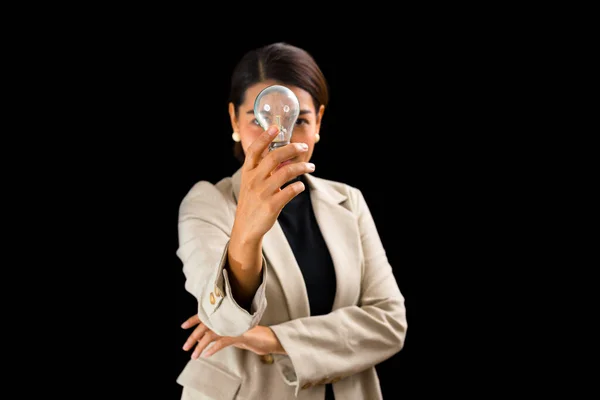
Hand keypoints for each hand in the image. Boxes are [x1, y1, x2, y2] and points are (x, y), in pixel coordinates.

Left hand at [181, 314, 285, 358]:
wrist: (268, 338)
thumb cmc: (250, 336)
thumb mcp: (232, 334)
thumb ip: (219, 334)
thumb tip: (203, 338)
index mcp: (227, 317)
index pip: (207, 315)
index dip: (194, 319)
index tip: (184, 326)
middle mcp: (229, 319)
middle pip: (206, 326)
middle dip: (193, 337)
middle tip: (185, 347)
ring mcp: (234, 326)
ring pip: (212, 335)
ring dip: (201, 346)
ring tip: (194, 355)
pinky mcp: (239, 335)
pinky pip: (223, 341)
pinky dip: (214, 348)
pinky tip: (207, 354)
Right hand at [232, 125, 314, 244]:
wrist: (246, 228)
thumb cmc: (252, 202)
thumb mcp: (250, 183)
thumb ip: (262, 168)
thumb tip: (281, 153)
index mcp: (248, 172)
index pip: (255, 150)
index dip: (265, 137)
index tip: (276, 128)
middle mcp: (254, 180)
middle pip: (274, 157)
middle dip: (291, 149)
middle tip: (303, 147)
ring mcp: (262, 193)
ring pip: (285, 173)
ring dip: (301, 167)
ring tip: (311, 166)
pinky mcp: (271, 206)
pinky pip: (289, 192)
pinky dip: (298, 187)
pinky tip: (301, 186)